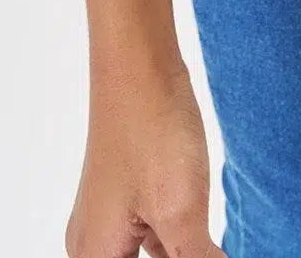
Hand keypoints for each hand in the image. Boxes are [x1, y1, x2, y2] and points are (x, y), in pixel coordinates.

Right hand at [65, 61, 225, 257]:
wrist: (141, 62)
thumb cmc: (151, 130)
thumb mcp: (182, 214)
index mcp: (95, 257)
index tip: (196, 250)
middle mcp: (93, 245)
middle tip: (205, 243)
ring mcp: (110, 220)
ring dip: (183, 255)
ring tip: (206, 240)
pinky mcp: (131, 198)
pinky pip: (154, 241)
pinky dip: (180, 246)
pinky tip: (207, 241)